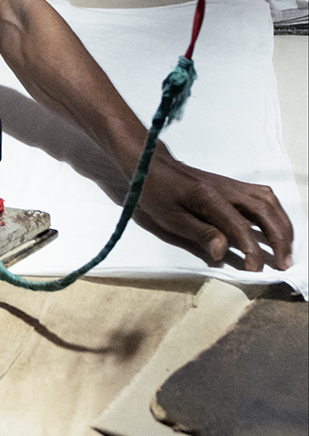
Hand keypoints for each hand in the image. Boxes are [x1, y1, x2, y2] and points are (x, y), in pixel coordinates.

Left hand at [138, 148, 293, 271]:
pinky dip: (275, 214)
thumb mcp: (170, 218)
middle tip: (284, 264)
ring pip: (268, 201)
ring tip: (285, 251)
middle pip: (264, 210)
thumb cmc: (156, 192)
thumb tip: (221, 252)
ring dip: (282, 226)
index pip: (240, 226)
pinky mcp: (231, 186)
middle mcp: (225, 188)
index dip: (252, 251)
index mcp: (208, 197)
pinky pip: (262, 197)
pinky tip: (275, 229)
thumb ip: (199, 234)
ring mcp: (230, 184)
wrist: (150, 164)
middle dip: (279, 238)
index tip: (255, 271)